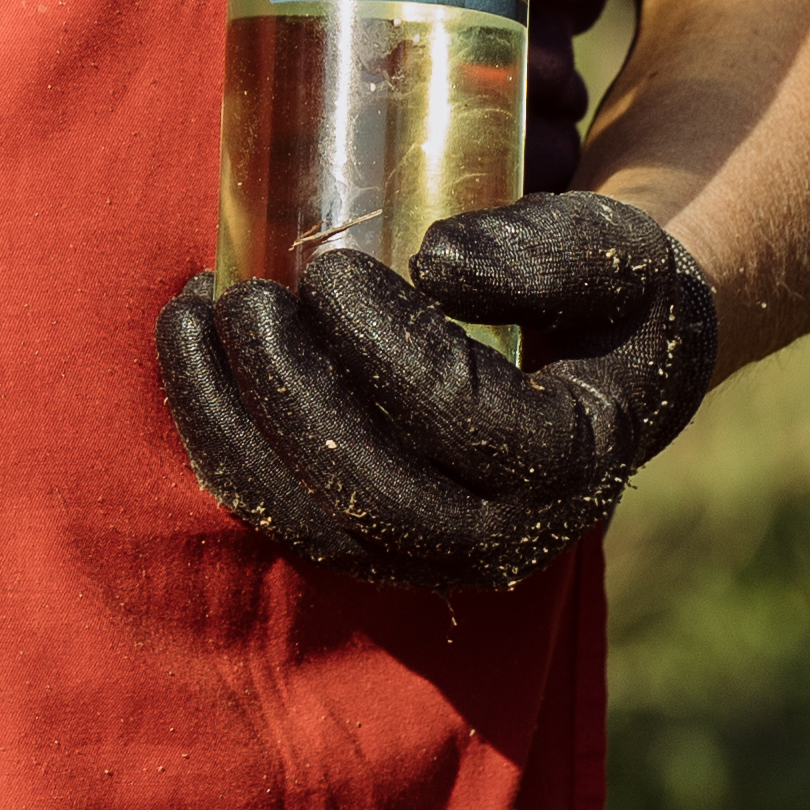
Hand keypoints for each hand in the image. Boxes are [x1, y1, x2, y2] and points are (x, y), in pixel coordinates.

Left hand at [154, 192, 723, 592]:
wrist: (607, 371)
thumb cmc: (611, 300)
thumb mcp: (619, 259)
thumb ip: (552, 256)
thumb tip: (438, 263)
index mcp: (571, 466)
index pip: (458, 420)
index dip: (382, 347)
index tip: (330, 272)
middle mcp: (504, 537)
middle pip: (371, 491)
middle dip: (290, 391)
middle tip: (245, 299)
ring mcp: (432, 554)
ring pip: (310, 521)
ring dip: (232, 424)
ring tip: (189, 317)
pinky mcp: (375, 543)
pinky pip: (282, 516)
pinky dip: (223, 445)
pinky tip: (190, 357)